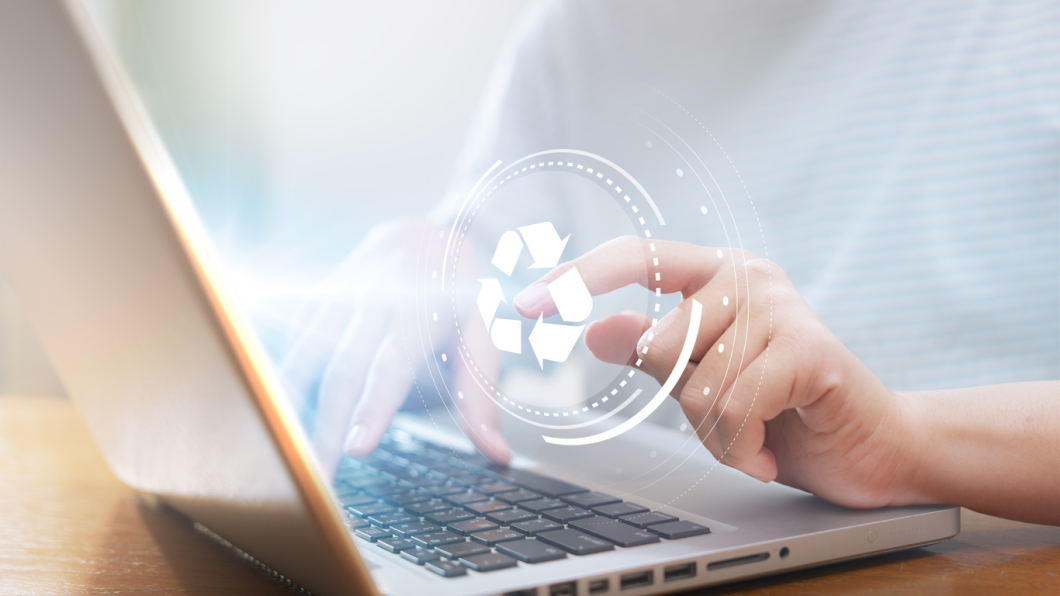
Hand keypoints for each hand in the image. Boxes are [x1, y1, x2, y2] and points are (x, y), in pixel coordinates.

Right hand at [280, 219, 510, 475]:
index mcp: (420, 310)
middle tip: (319, 476)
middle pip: (344, 370)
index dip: (374, 408)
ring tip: (286, 455)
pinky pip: (293, 342)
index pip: (393, 366)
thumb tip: (498, 456)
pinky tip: (275, 417)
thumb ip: (480, 396)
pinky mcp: (314, 295)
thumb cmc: (455, 296)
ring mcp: (339, 294)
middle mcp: (374, 299)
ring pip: (307, 355)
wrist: (420, 233)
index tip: (357, 449)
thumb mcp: (479, 338)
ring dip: (293, 407)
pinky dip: (282, 380)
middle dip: (327, 426)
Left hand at [515, 236, 918, 508]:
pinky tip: (770, 448)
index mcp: (716, 275)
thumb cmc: (784, 410)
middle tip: (732, 422)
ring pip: (696, 384)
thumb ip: (654, 354)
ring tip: (756, 436)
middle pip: (662, 343)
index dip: (577, 276)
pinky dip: (742, 447)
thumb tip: (594, 329)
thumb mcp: (704, 383)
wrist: (872, 445)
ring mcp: (783, 308)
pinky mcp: (811, 349)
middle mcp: (748, 277)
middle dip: (687, 405)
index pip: (634, 256)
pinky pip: (735, 406)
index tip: (525, 302)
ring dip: (718, 434)